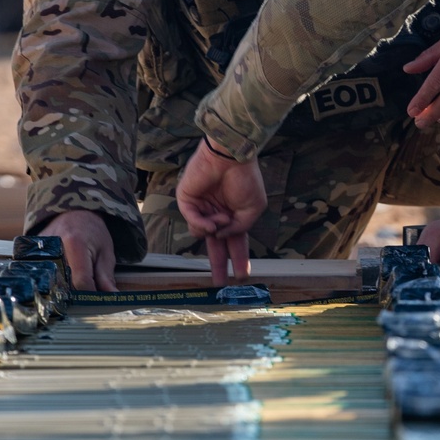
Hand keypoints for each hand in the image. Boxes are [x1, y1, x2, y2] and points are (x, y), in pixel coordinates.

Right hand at [45, 211, 116, 291]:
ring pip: (52, 284)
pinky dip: (54, 284)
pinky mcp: (31, 255)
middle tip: (87, 296)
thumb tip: (111, 298)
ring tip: (74, 286)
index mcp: (75, 244)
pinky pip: (42, 277)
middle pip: (64, 286)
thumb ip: (106, 276)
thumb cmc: (92, 232)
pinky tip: (61, 282)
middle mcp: (53, 248)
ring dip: (65, 291)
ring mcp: (39, 251)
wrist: (72, 213)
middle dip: (78, 296)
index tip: (97, 299)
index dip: (90, 295)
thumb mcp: (106, 251)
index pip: (81, 282)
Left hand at [175, 140, 266, 282]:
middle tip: (219, 282)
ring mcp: (201, 208)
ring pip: (202, 234)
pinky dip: (202, 224)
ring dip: (215, 230)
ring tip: (222, 217)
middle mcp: (216, 214)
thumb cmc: (245, 179)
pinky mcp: (187, 201)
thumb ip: (239, 228)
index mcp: (234, 216)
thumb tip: (221, 236)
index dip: (239, 259)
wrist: (229, 157)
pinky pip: (192, 222)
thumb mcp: (253, 209)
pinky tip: (212, 220)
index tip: (241, 276)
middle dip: (218, 264)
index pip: (235, 243)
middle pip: (215, 245)